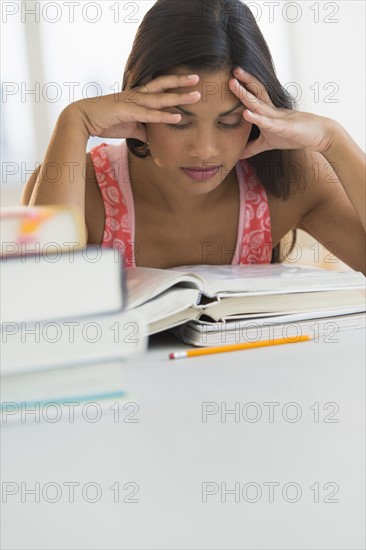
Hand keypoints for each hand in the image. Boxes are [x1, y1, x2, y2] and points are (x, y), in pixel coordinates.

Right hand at [67, 74, 200, 140]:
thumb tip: (154, 139)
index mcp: (138, 96)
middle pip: (163, 85)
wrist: (84, 119)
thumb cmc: (106, 122)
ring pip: (160, 98)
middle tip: (198, 78)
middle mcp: (137, 95)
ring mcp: (133, 102)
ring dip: (179, 97)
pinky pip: (150, 114)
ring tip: (196, 95)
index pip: (160, 87)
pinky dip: (164, 116)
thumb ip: (144, 130)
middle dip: (181, 82)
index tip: (190, 82)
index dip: (174, 84)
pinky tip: (178, 116)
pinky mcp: (128, 111)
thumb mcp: (130, 128)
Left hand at [229, 67, 333, 158]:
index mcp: (268, 112)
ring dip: (245, 94)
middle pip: (254, 93)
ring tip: (233, 83)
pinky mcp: (283, 128)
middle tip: (230, 71)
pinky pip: (268, 123)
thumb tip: (238, 155)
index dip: (241, 88)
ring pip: (258, 103)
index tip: (227, 79)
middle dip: (242, 82)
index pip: (252, 97)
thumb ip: (252, 148)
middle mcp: (271, 111)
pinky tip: (246, 114)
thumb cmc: (294, 135)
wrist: (318, 136)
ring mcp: (278, 117)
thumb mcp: (268, 143)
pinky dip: (257, 119)